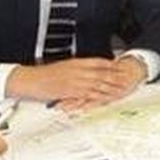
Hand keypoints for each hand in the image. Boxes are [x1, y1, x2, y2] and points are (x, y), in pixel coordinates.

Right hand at [8, 56, 145, 108]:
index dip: (111, 64)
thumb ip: (73, 69)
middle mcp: (78, 70)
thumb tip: (82, 70)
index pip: (98, 61)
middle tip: (129, 77)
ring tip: (124, 88)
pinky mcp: (72, 91)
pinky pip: (90, 93)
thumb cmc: (43, 76)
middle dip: (116, 75)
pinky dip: (101, 95)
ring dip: (112, 86)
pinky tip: (108, 97)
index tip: (121, 65)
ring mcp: (75, 80)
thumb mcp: (61, 68)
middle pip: (102, 72)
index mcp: (75, 63)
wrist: (30, 80)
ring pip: (99, 83)